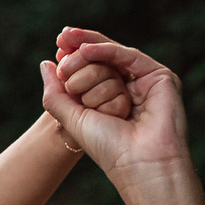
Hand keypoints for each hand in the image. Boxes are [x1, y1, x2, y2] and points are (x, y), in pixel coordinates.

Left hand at [41, 33, 189, 188]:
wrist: (139, 163)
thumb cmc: (108, 148)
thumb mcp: (72, 119)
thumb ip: (56, 94)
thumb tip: (45, 64)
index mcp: (111, 100)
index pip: (92, 70)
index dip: (74, 57)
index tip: (56, 50)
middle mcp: (129, 89)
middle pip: (103, 59)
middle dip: (79, 47)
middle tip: (60, 41)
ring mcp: (145, 81)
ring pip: (113, 56)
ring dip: (88, 50)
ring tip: (67, 52)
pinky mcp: (159, 77)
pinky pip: (128, 56)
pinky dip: (106, 50)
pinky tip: (85, 49)